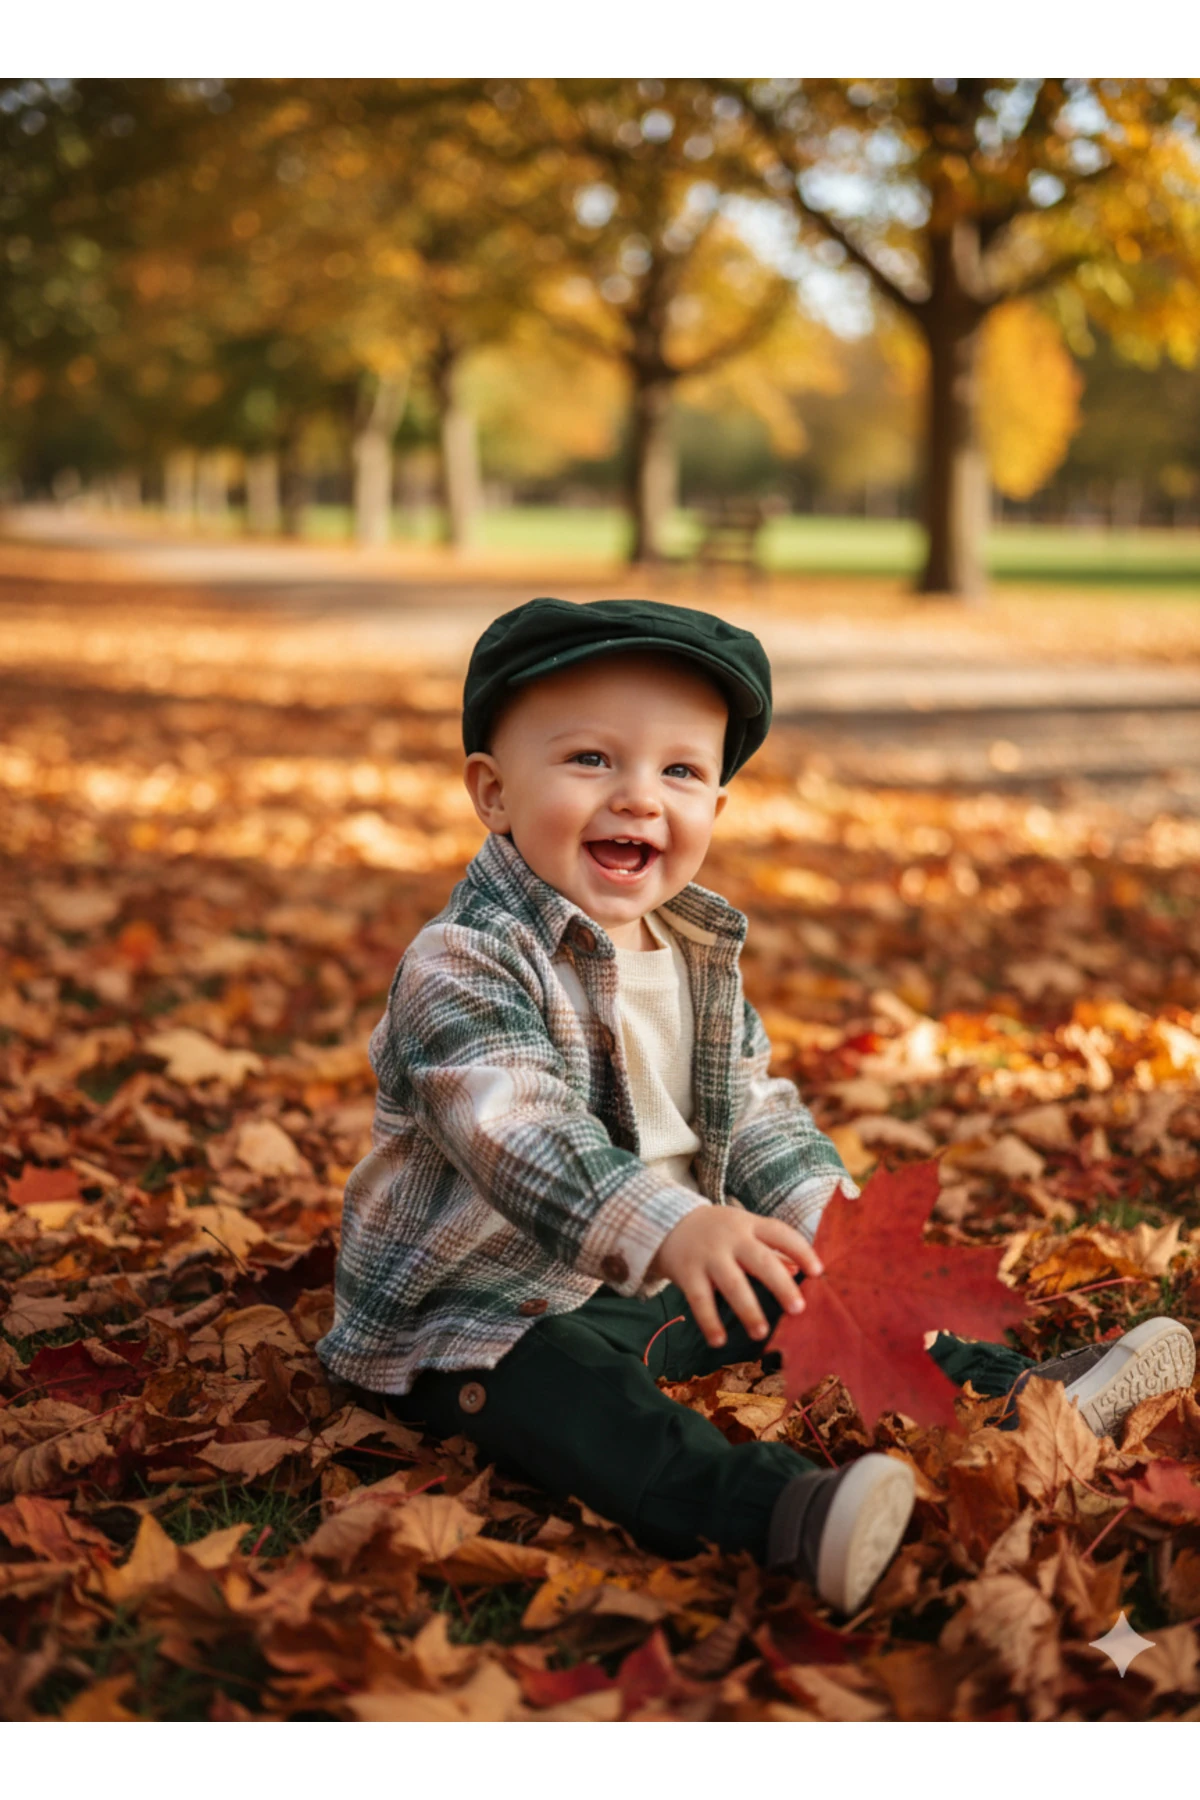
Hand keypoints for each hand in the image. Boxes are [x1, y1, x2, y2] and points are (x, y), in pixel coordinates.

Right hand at [647, 1208, 822, 1349]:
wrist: (665, 1222)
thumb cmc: (717, 1231)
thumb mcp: (743, 1230)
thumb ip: (771, 1248)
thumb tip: (799, 1269)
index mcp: (749, 1225)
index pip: (780, 1233)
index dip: (801, 1250)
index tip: (818, 1272)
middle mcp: (731, 1238)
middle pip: (760, 1260)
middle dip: (781, 1284)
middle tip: (798, 1309)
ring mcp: (708, 1255)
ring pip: (732, 1283)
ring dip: (748, 1309)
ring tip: (761, 1333)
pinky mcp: (687, 1272)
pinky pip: (700, 1300)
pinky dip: (710, 1321)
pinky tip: (719, 1341)